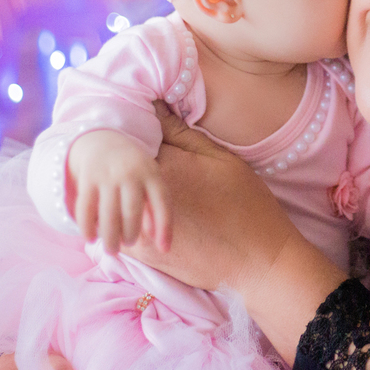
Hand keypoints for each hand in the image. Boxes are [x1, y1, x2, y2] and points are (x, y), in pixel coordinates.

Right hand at [67, 130, 171, 254]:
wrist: (104, 140)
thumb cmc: (134, 170)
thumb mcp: (150, 180)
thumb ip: (156, 207)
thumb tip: (157, 239)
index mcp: (151, 174)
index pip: (162, 202)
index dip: (165, 227)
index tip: (164, 249)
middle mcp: (130, 174)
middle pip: (132, 211)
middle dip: (130, 235)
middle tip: (127, 244)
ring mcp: (108, 176)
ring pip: (109, 213)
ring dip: (110, 237)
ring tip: (112, 249)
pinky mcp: (87, 179)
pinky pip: (86, 208)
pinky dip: (87, 227)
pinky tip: (90, 238)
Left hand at [124, 101, 347, 364]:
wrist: (257, 262)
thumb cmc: (247, 205)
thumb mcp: (222, 159)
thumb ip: (183, 135)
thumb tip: (155, 107)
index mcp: (162, 166)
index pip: (131, 139)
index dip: (133, 131)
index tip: (137, 124)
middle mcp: (142, 197)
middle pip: (117, 172)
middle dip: (122, 163)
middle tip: (138, 158)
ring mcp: (138, 227)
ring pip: (113, 203)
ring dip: (117, 193)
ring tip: (128, 186)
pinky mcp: (142, 254)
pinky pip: (118, 230)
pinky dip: (119, 219)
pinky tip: (133, 214)